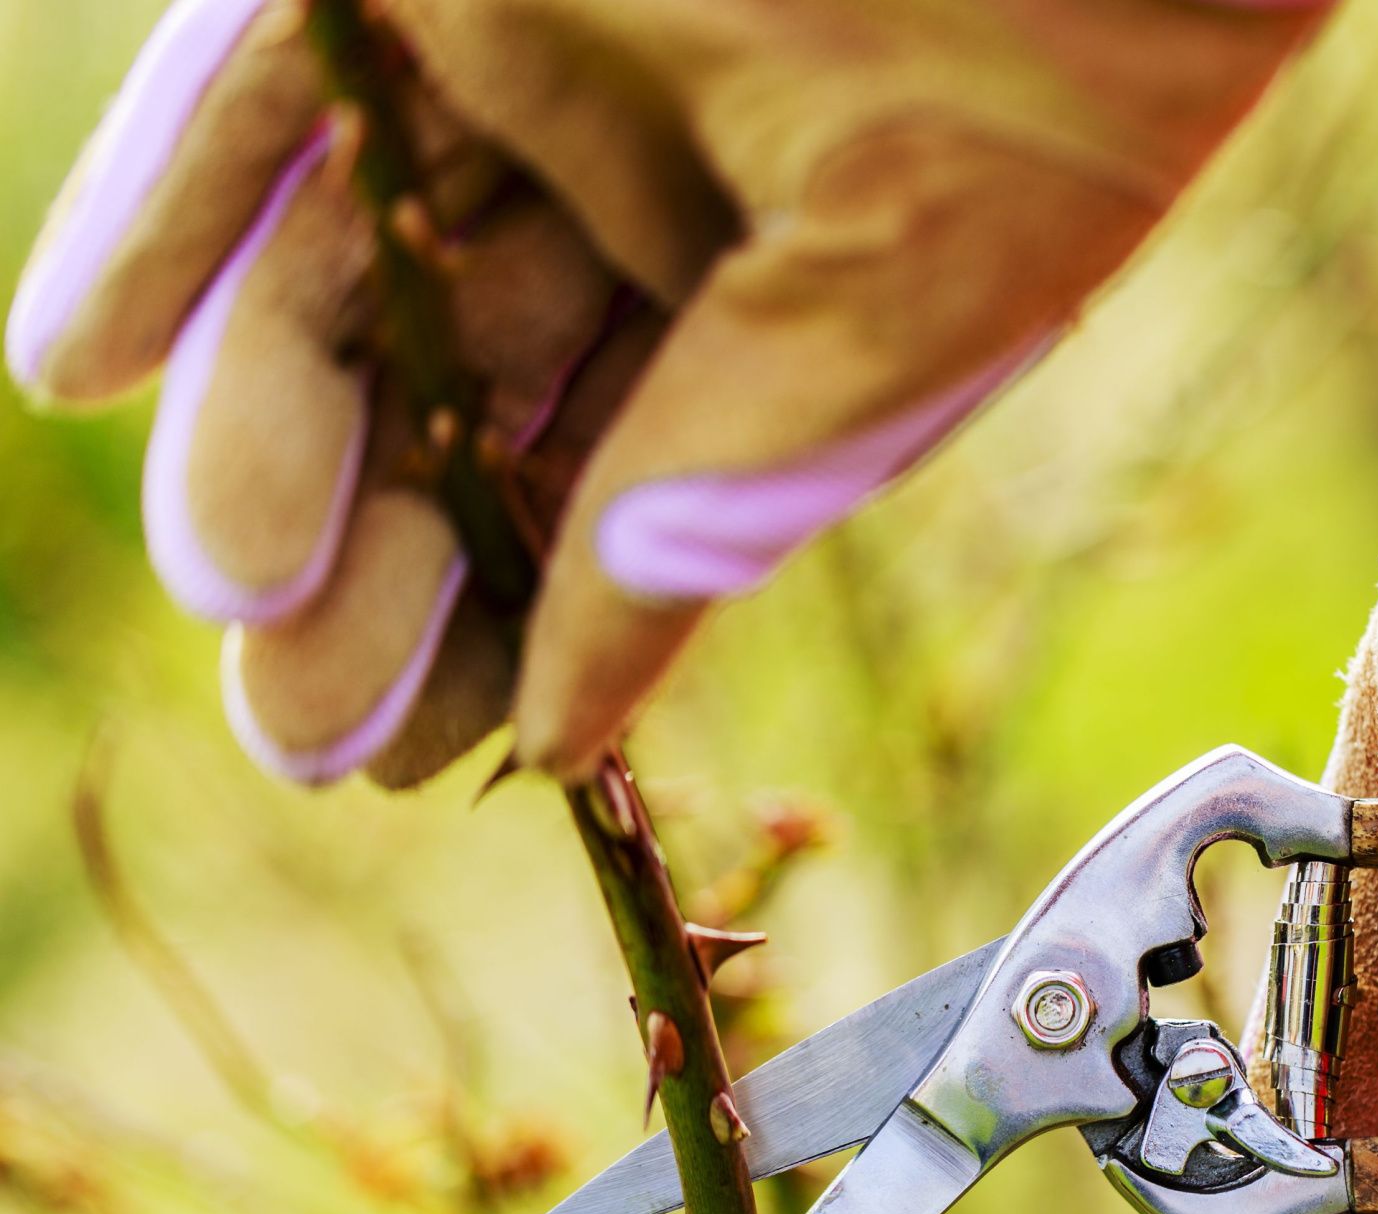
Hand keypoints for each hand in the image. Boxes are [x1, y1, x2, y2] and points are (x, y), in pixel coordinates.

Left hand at [10, 0, 1320, 784]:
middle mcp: (637, 174)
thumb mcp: (890, 321)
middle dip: (382, 563)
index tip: (429, 759)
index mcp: (777, 280)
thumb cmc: (1061, 70)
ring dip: (270, 433)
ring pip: (352, 270)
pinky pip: (260, 92)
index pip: (611, 478)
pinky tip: (85, 371)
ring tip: (237, 586)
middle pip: (462, 396)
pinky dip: (167, 223)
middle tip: (307, 725)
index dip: (516, 623)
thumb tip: (571, 728)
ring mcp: (524, 54)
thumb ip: (715, 501)